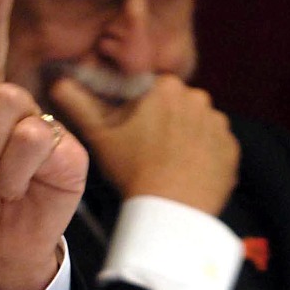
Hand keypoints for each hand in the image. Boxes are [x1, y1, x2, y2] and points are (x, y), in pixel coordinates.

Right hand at [50, 73, 238, 214]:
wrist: (172, 208)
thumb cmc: (132, 168)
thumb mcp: (97, 134)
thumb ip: (77, 103)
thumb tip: (57, 82)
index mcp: (165, 87)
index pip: (148, 89)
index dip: (137, 110)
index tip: (129, 131)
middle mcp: (198, 98)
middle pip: (174, 105)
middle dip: (161, 121)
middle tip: (144, 149)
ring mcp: (219, 124)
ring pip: (194, 125)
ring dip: (182, 138)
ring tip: (164, 164)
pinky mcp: (232, 149)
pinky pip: (213, 146)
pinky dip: (201, 156)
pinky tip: (183, 172)